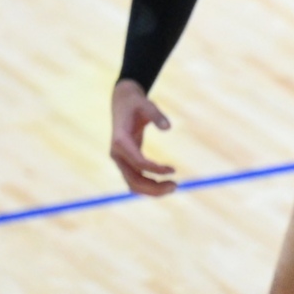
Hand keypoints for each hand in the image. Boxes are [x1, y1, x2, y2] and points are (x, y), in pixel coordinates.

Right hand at [109, 79, 178, 195]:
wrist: (123, 103)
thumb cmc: (137, 104)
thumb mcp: (147, 104)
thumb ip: (156, 115)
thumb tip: (168, 127)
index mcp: (120, 141)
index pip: (138, 163)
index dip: (155, 169)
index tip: (173, 170)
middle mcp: (117, 154)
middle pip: (133, 180)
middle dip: (154, 187)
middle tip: (176, 185)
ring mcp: (119, 160)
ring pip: (133, 184)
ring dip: (152, 190)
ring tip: (173, 186)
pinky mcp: (124, 162)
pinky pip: (134, 180)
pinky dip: (148, 186)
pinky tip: (164, 183)